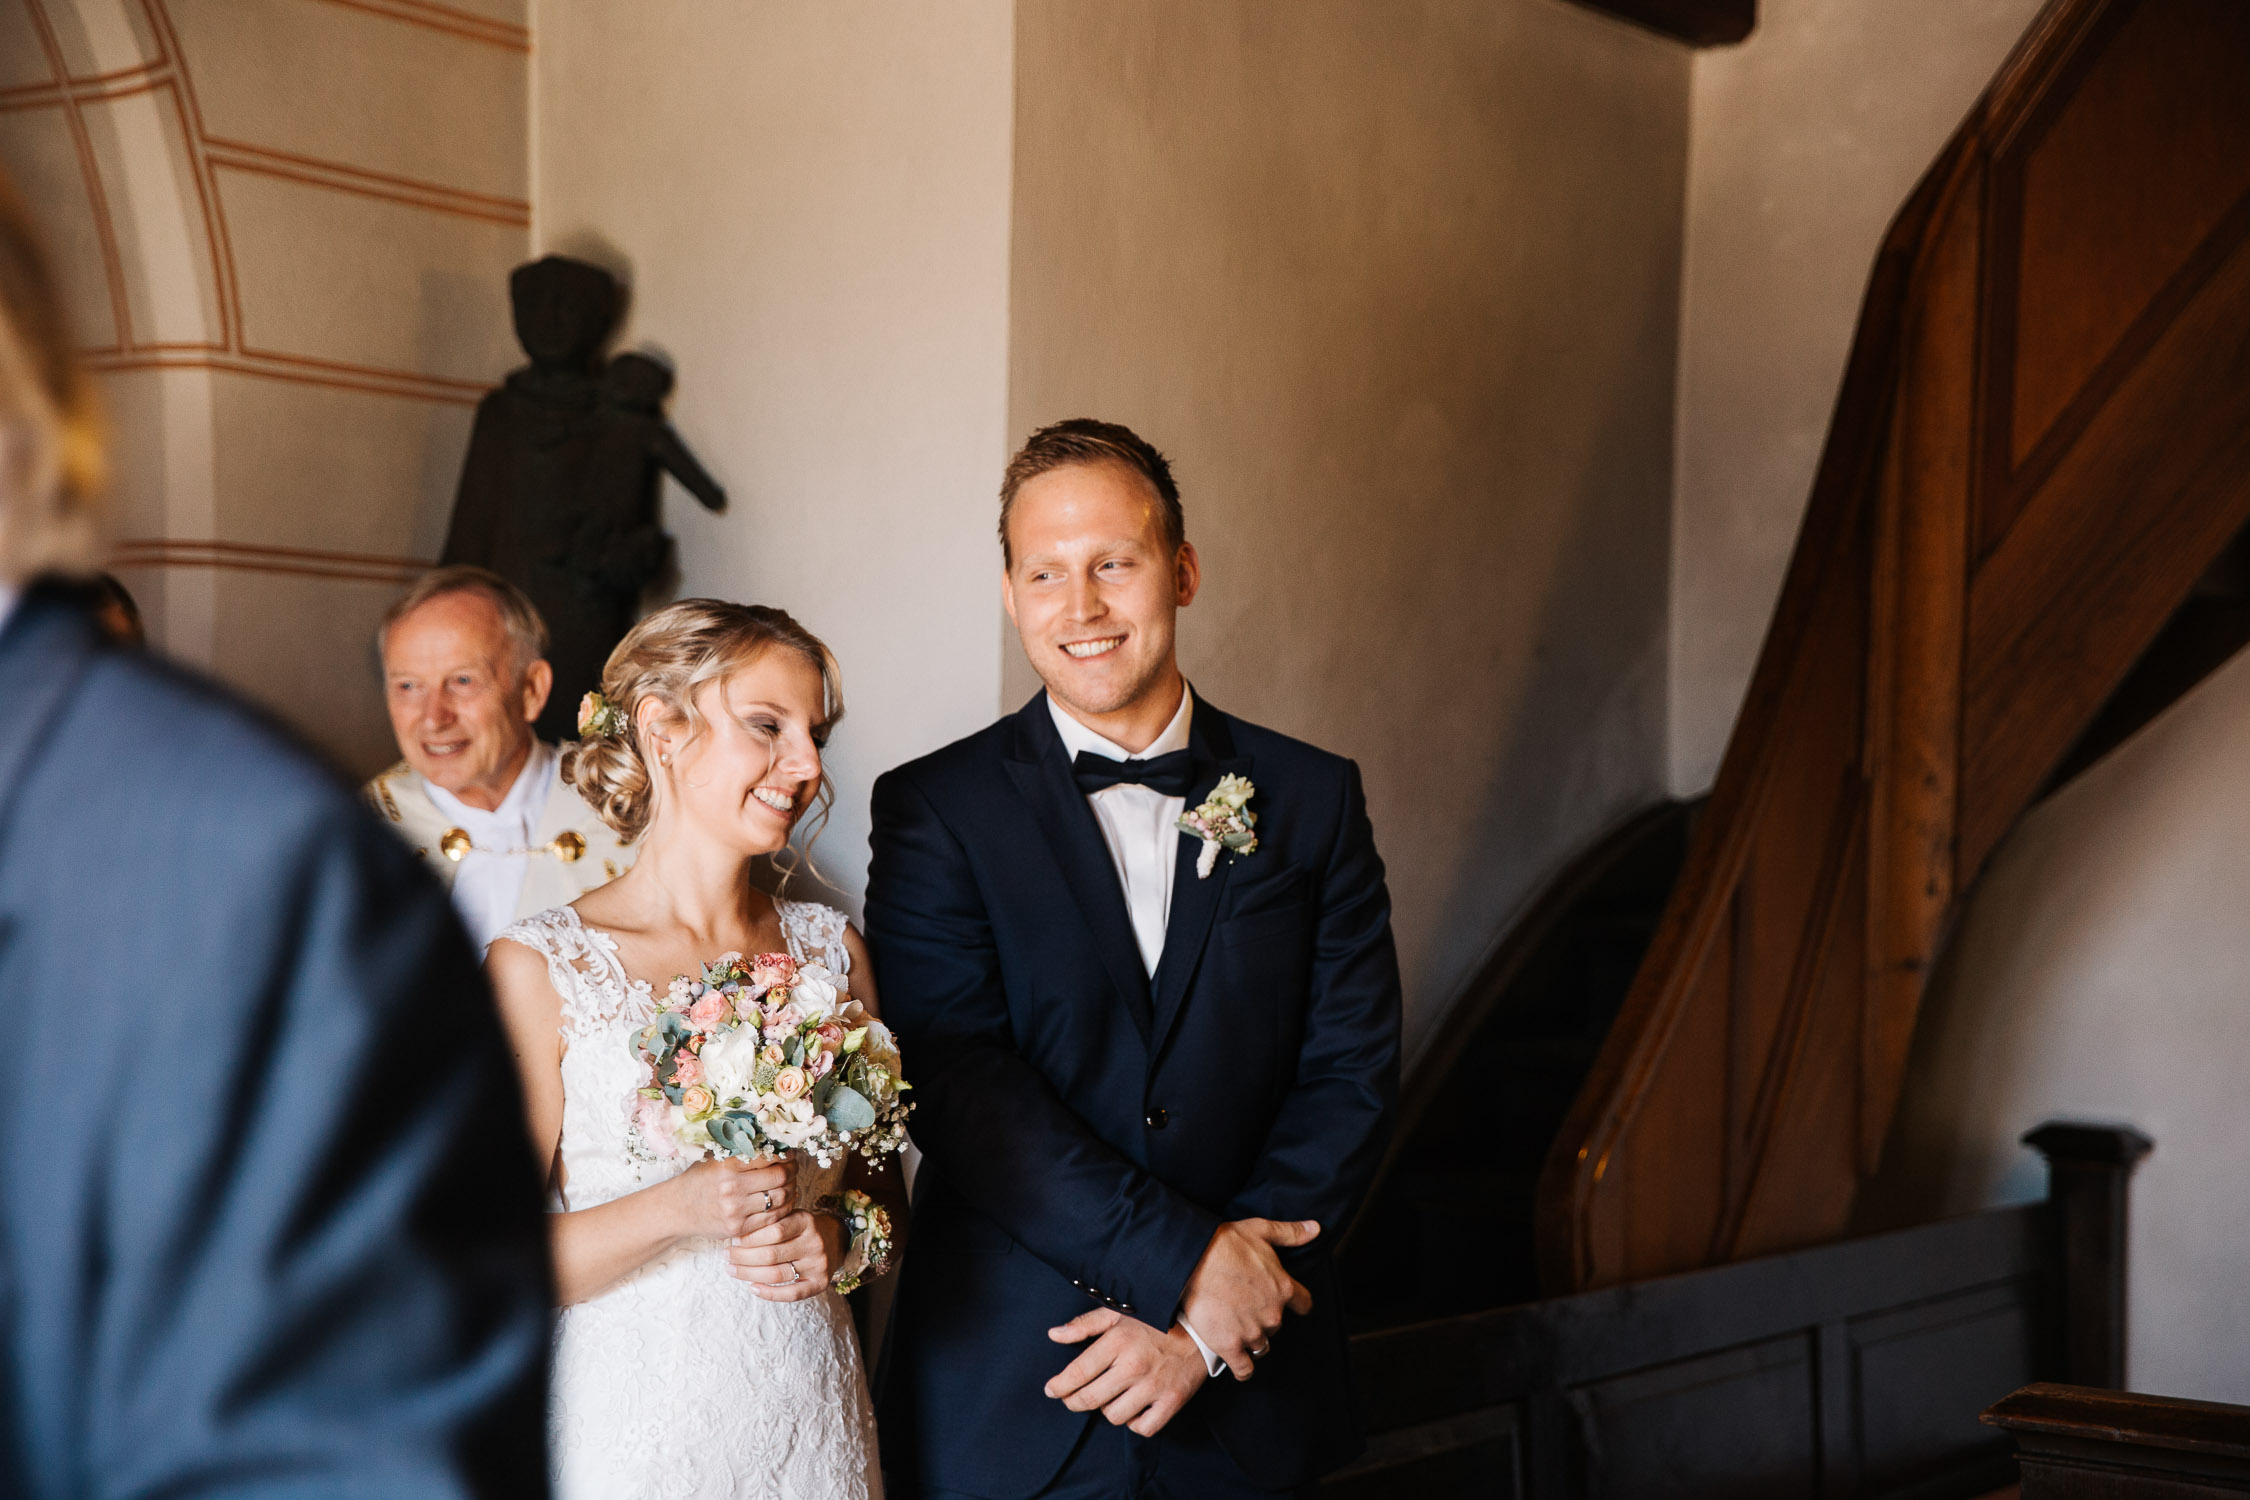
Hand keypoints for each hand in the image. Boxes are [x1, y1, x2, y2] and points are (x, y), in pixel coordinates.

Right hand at [669, 1156, 793, 1242]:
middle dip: (792, 1171)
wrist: (677, 1209)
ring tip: (790, 1183)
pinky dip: (784, 1208)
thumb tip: (775, 1141)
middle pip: (780, 1177)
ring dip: (791, 1189)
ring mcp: (735, 1210)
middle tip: (793, 1168)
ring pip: (780, 1198)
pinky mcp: (738, 1228)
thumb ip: (742, 1150)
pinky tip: (783, 1201)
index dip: (786, 1154)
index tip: (789, 1153)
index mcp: (728, 1165)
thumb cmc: (699, 1179)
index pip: (770, 1156)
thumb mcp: (716, 1158)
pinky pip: (772, 1218)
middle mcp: (731, 1188)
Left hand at [727, 1209, 843, 1301]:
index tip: (733, 1240)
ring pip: (777, 1274)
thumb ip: (769, 1222)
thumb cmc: (800, 1229)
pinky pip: (792, 1294)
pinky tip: (753, 1289)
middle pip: (771, 1254)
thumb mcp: (789, 1216)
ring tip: (732, 1270)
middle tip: (727, 1255)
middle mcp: (814, 1242)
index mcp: (805, 1221)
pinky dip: (769, 1294)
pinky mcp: (819, 1283)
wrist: (834, 1240)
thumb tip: (735, 1235)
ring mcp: (818, 1264)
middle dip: (743, 1256)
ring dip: (749, 1274)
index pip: (773, 1230)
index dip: (750, 1237)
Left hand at [1044, 1309, 1207, 1435]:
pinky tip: (1132, 1408)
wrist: (1200, 1329)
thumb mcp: (1118, 1313)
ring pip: (1113, 1416)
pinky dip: (1133, 1422)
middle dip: (1073, 1402)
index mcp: (1118, 1340)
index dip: (1059, 1386)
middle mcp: (1134, 1365)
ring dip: (1107, 1409)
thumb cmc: (1154, 1320)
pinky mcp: (1171, 1402)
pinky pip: (1142, 1428)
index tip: (1051, 1390)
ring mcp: (1154, 1386)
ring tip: (1110, 1395)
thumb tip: (1054, 1335)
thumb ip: (1084, 1324)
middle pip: (1090, 1399)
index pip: (1077, 1373)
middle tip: (1070, 1399)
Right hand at [1178, 1218, 1318, 1379]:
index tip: (1286, 1302)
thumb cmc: (1225, 1242)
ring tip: (1234, 1328)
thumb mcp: (1261, 1230)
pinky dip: (1243, 1368)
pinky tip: (1237, 1361)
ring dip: (1251, 1339)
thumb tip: (1317, 1229)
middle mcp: (1273, 1314)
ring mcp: (1252, 1332)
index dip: (1295, 1303)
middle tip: (1244, 1307)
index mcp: (1284, 1288)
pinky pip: (1244, 1368)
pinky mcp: (1230, 1346)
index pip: (1303, 1304)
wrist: (1192, 1260)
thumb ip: (1291, 1233)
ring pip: (1261, 1345)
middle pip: (1277, 1326)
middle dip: (1264, 1318)